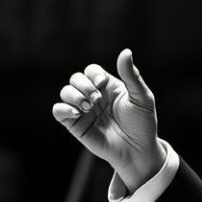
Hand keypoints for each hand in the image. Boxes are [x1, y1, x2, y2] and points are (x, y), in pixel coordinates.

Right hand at [52, 48, 164, 190]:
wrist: (138, 150)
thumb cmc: (143, 124)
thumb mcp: (141, 98)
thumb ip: (132, 76)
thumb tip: (126, 51)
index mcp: (109, 87)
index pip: (92, 71)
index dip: (93, 74)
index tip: (102, 83)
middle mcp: (94, 96)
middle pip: (76, 78)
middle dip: (83, 85)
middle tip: (96, 99)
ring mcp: (84, 110)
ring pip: (65, 92)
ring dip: (74, 95)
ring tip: (89, 106)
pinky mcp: (76, 125)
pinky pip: (59, 111)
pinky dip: (63, 108)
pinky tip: (77, 113)